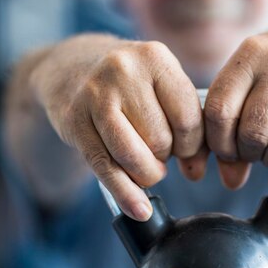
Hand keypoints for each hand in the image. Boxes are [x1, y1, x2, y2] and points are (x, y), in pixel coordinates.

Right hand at [30, 34, 206, 220]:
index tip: (189, 154)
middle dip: (166, 157)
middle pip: (161, 140)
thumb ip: (186, 120)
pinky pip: (105, 168)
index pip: (188, 118)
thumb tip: (197, 169)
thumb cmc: (129, 83)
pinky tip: (139, 209)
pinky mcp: (74, 121)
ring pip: (134, 157)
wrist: (70, 66)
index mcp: (155, 58)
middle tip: (159, 153)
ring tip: (147, 168)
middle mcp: (124, 71)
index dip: (193, 146)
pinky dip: (126, 194)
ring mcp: (95, 96)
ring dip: (147, 174)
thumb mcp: (160, 84)